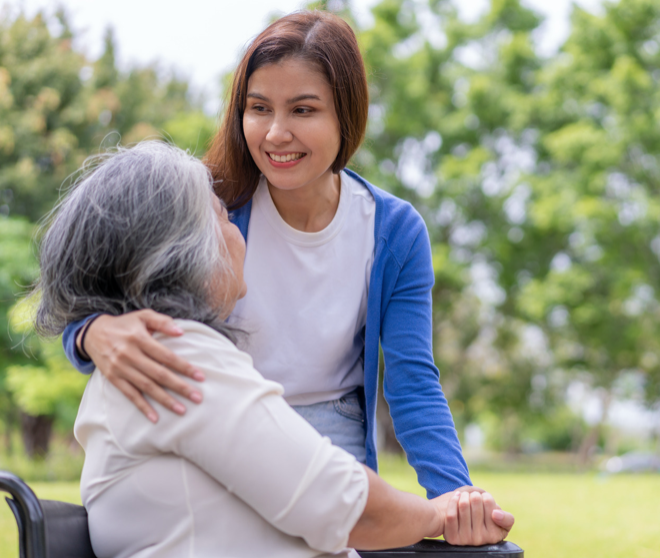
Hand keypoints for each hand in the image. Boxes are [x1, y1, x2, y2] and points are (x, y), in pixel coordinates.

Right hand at [79, 310, 204, 422]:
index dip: (183, 367)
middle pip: (159, 374)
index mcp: (139, 338)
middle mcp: (129, 354)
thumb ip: (162, 322)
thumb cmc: (125, 324)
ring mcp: (121, 368)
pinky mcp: (113, 378)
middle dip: (180, 386)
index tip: (200, 377)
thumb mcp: (143, 316)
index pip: (166, 355)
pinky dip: (142, 406)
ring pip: (146, 386)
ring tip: (182, 410)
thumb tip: (181, 332)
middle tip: (197, 397)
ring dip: (165, 400)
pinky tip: (155, 418)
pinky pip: (130, 394)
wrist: (93, 333)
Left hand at [430, 488, 513, 545]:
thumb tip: (495, 514)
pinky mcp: (453, 537)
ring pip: (463, 505)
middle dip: (473, 494)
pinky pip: (451, 515)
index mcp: (494, 534)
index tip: (484, 497)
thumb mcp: (502, 523)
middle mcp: (481, 538)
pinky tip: (456, 497)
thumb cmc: (487, 523)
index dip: (485, 496)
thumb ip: (507, 518)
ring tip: (465, 496)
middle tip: (473, 496)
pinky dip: (453, 501)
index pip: (488, 501)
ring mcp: (466, 539)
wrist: (465, 532)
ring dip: (463, 495)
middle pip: (475, 500)